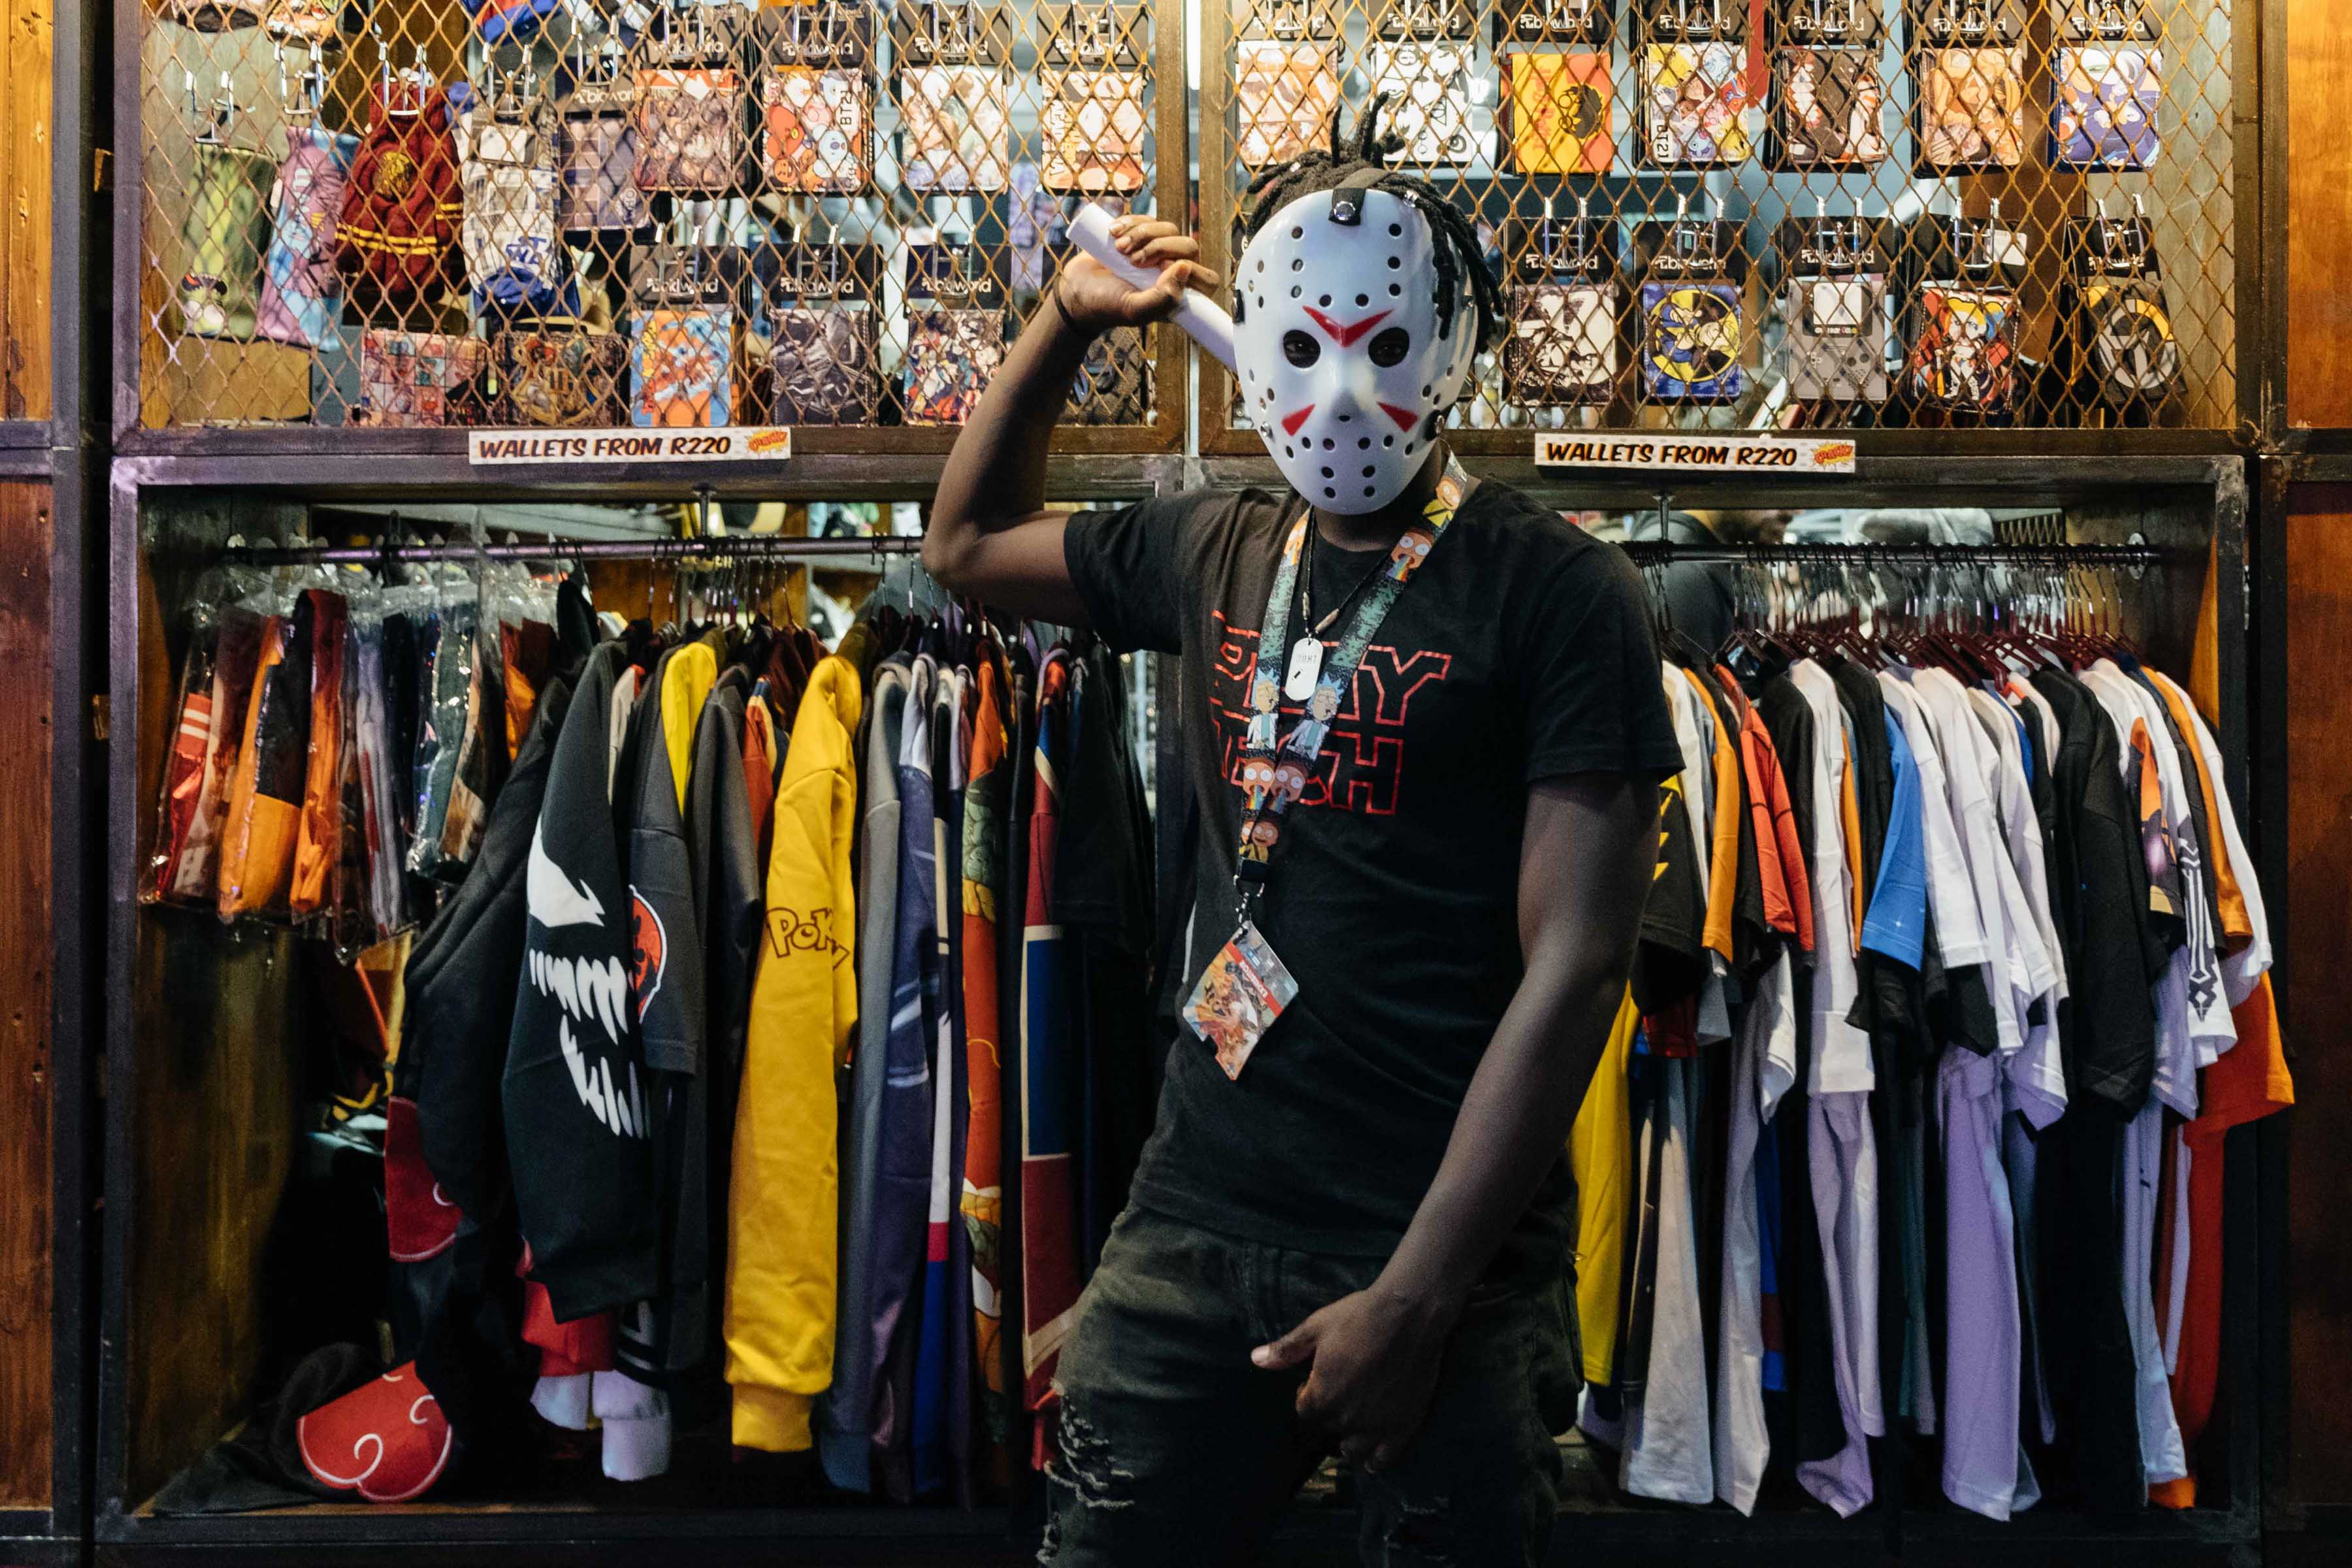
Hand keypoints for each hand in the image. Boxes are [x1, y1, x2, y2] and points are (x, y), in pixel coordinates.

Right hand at [1051, 215, 1222, 335]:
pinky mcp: (1140, 235)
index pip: (1207, 278)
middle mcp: (1171, 273)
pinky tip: (1113, 233)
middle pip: (1189, 245)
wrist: (1075, 290)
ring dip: (1142, 233)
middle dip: (1160, 246)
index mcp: (1177, 295)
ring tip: (1119, 248)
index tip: (1161, 270)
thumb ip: (1163, 298)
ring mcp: (1157, 251)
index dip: (1190, 269)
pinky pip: (1148, 219)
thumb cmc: (1105, 306)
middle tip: (1133, 260)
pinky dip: (1131, 222)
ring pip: (1169, 228)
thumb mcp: (1134, 309)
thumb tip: (1186, 267)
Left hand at [1250, 1286, 1458, 1470]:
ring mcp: (1376, 1425)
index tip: (1314, 1384)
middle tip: (1337, 1395)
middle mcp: (1346, 1418)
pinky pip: (1384, 1457)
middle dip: (1328, 1416)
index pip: (1304, 1414)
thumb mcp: (1317, 1327)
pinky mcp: (1403, 1426)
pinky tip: (1371, 1457)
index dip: (1307, 1399)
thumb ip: (1287, 1349)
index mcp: (1322, 1396)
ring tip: (1352, 1424)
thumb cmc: (1359, 1316)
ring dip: (1347, 1441)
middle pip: (1328, 1430)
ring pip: (1352, 1451)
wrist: (1409, 1314)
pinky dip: (1374, 1460)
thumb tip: (1255, 1359)